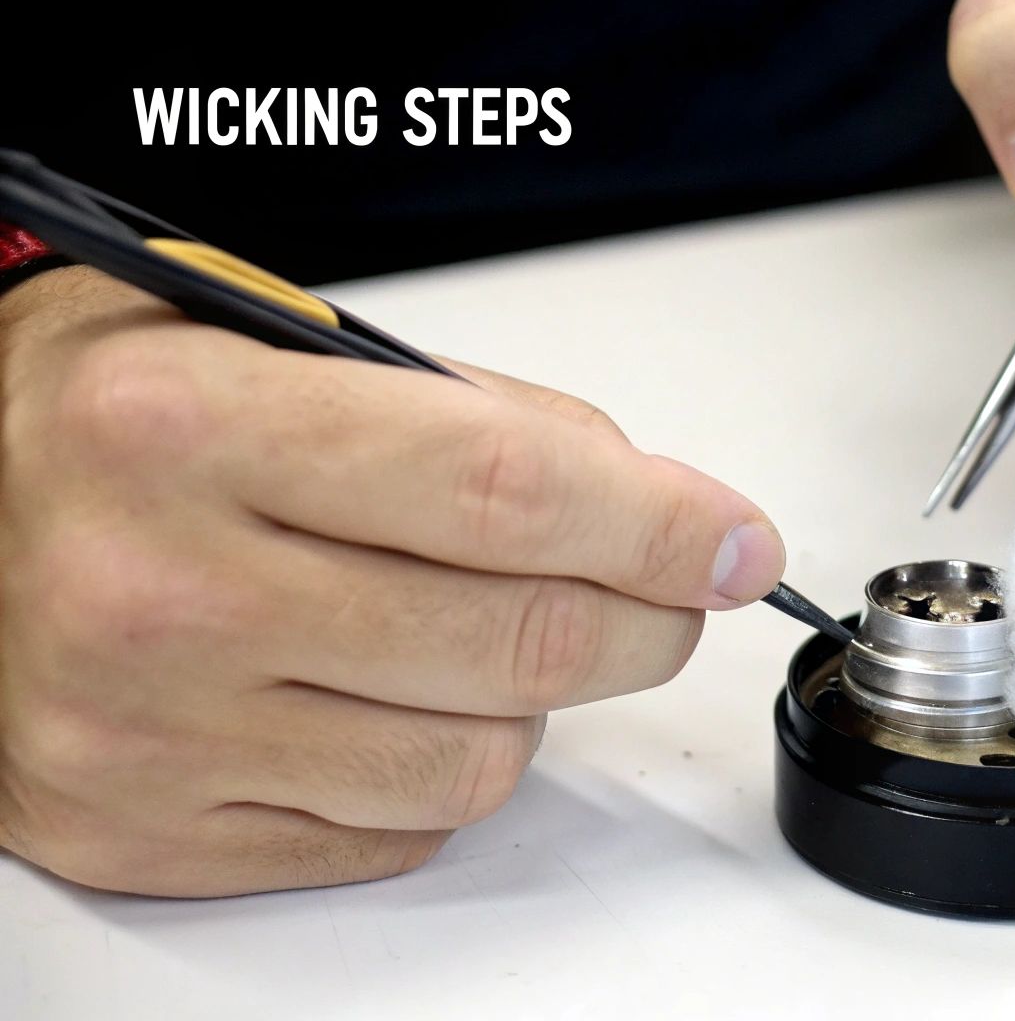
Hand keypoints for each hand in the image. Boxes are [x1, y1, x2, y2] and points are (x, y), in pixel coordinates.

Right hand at [0, 268, 785, 895]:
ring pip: (476, 761)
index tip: (735, 542)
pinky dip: (438, 771)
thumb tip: (645, 501)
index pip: (505, 488)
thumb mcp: (273, 349)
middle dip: (643, 618)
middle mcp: (160, 591)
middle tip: (665, 593)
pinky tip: (392, 698)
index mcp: (190, 429)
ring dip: (529, 698)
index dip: (659, 523)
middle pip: (516, 639)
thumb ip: (471, 419)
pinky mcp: (147, 831)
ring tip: (482, 632)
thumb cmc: (111, 422)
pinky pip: (393, 833)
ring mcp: (150, 732)